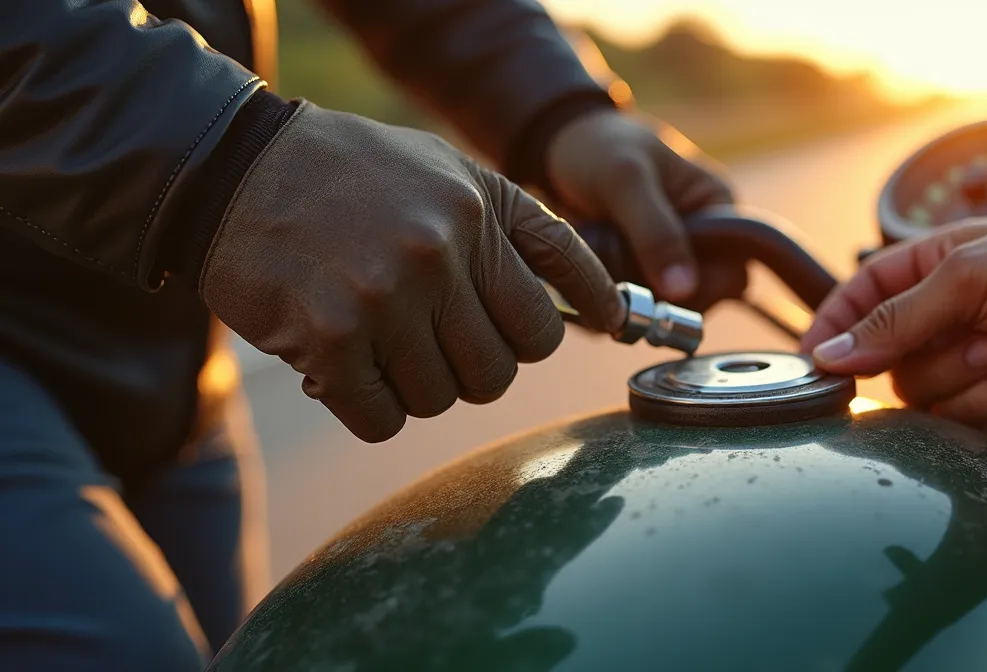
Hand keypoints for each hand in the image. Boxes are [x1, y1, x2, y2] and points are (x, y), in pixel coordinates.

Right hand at [199, 102, 624, 442]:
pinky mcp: (332, 342)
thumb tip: (587, 300)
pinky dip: (371, 407)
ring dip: (418, 386)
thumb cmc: (344, 174)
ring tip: (382, 344)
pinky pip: (386, 418)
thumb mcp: (442, 170)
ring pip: (448, 397)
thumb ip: (508, 227)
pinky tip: (347, 369)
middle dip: (480, 366)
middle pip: (507, 364)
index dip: (588, 311)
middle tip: (439, 344)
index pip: (564, 280)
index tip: (609, 325)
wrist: (231, 168)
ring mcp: (388, 299)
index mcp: (478, 208)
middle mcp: (443, 252)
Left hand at [545, 109, 739, 307]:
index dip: (704, 291)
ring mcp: (667, 259)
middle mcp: (700, 239)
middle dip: (661, 301)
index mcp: (716, 208)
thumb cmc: (600, 147)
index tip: (662, 291)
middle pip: (700, 300)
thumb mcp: (627, 180)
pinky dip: (611, 303)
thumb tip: (684, 290)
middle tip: (623, 288)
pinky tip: (589, 281)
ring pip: (664, 308)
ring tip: (600, 274)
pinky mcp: (637, 274)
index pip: (733, 273)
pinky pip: (633, 307)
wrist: (560, 146)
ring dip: (633, 303)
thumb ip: (656, 232)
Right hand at [799, 216, 986, 423]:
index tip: (819, 364)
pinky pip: (963, 418)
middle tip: (978, 339)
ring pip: (924, 395)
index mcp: (925, 271)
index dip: (834, 332)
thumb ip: (896, 321)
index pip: (855, 303)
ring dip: (963, 379)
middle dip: (928, 358)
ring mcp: (969, 359)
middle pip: (887, 362)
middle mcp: (941, 317)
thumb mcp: (969, 278)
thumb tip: (833, 355)